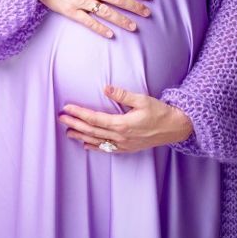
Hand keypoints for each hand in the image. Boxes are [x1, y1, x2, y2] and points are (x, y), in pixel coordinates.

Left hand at [57, 84, 193, 152]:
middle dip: (75, 124)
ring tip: (68, 132)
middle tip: (60, 118)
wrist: (175, 128)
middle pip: (92, 131)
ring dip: (81, 136)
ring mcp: (124, 145)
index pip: (95, 119)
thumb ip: (123, 95)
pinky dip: (95, 147)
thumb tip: (106, 88)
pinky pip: (107, 149)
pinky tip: (86, 145)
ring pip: (97, 141)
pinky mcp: (128, 148)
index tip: (67, 108)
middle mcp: (121, 137)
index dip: (80, 114)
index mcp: (123, 124)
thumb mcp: (143, 99)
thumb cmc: (160, 112)